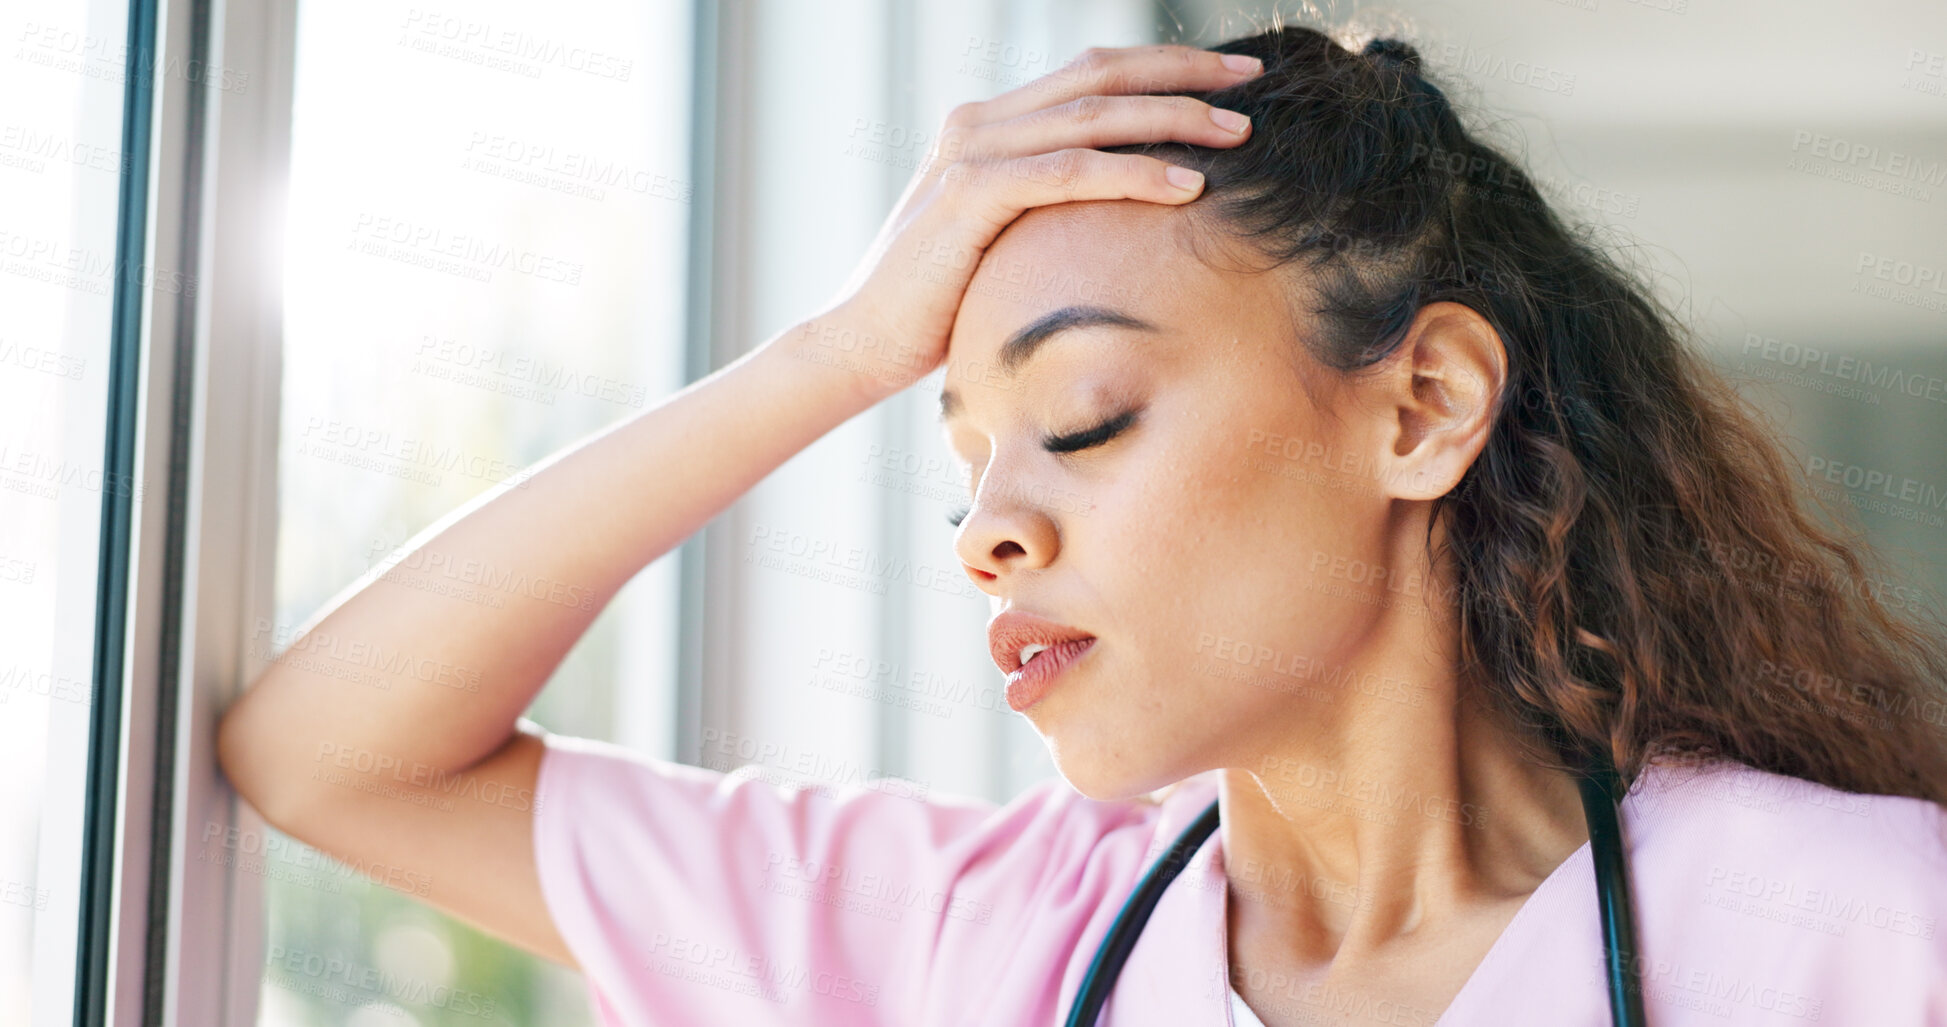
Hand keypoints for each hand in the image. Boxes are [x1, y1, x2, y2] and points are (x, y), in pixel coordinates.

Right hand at [808, 44, 1262, 400]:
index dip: (1163, 68)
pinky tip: (1185, 184)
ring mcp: (971, 153)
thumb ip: (1049, 210)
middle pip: (1100, 75)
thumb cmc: (938, 306)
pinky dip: (1132, 173)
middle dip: (1183, 73)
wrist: (861, 342)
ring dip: (1172, 118)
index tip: (1230, 77)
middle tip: (1253, 79)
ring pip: (1092, 116)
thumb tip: (1125, 216)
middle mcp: (979, 123)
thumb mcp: (1004, 241)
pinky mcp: (968, 196)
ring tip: (1237, 131)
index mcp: (990, 125)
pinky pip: (1069, 172)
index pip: (1091, 74)